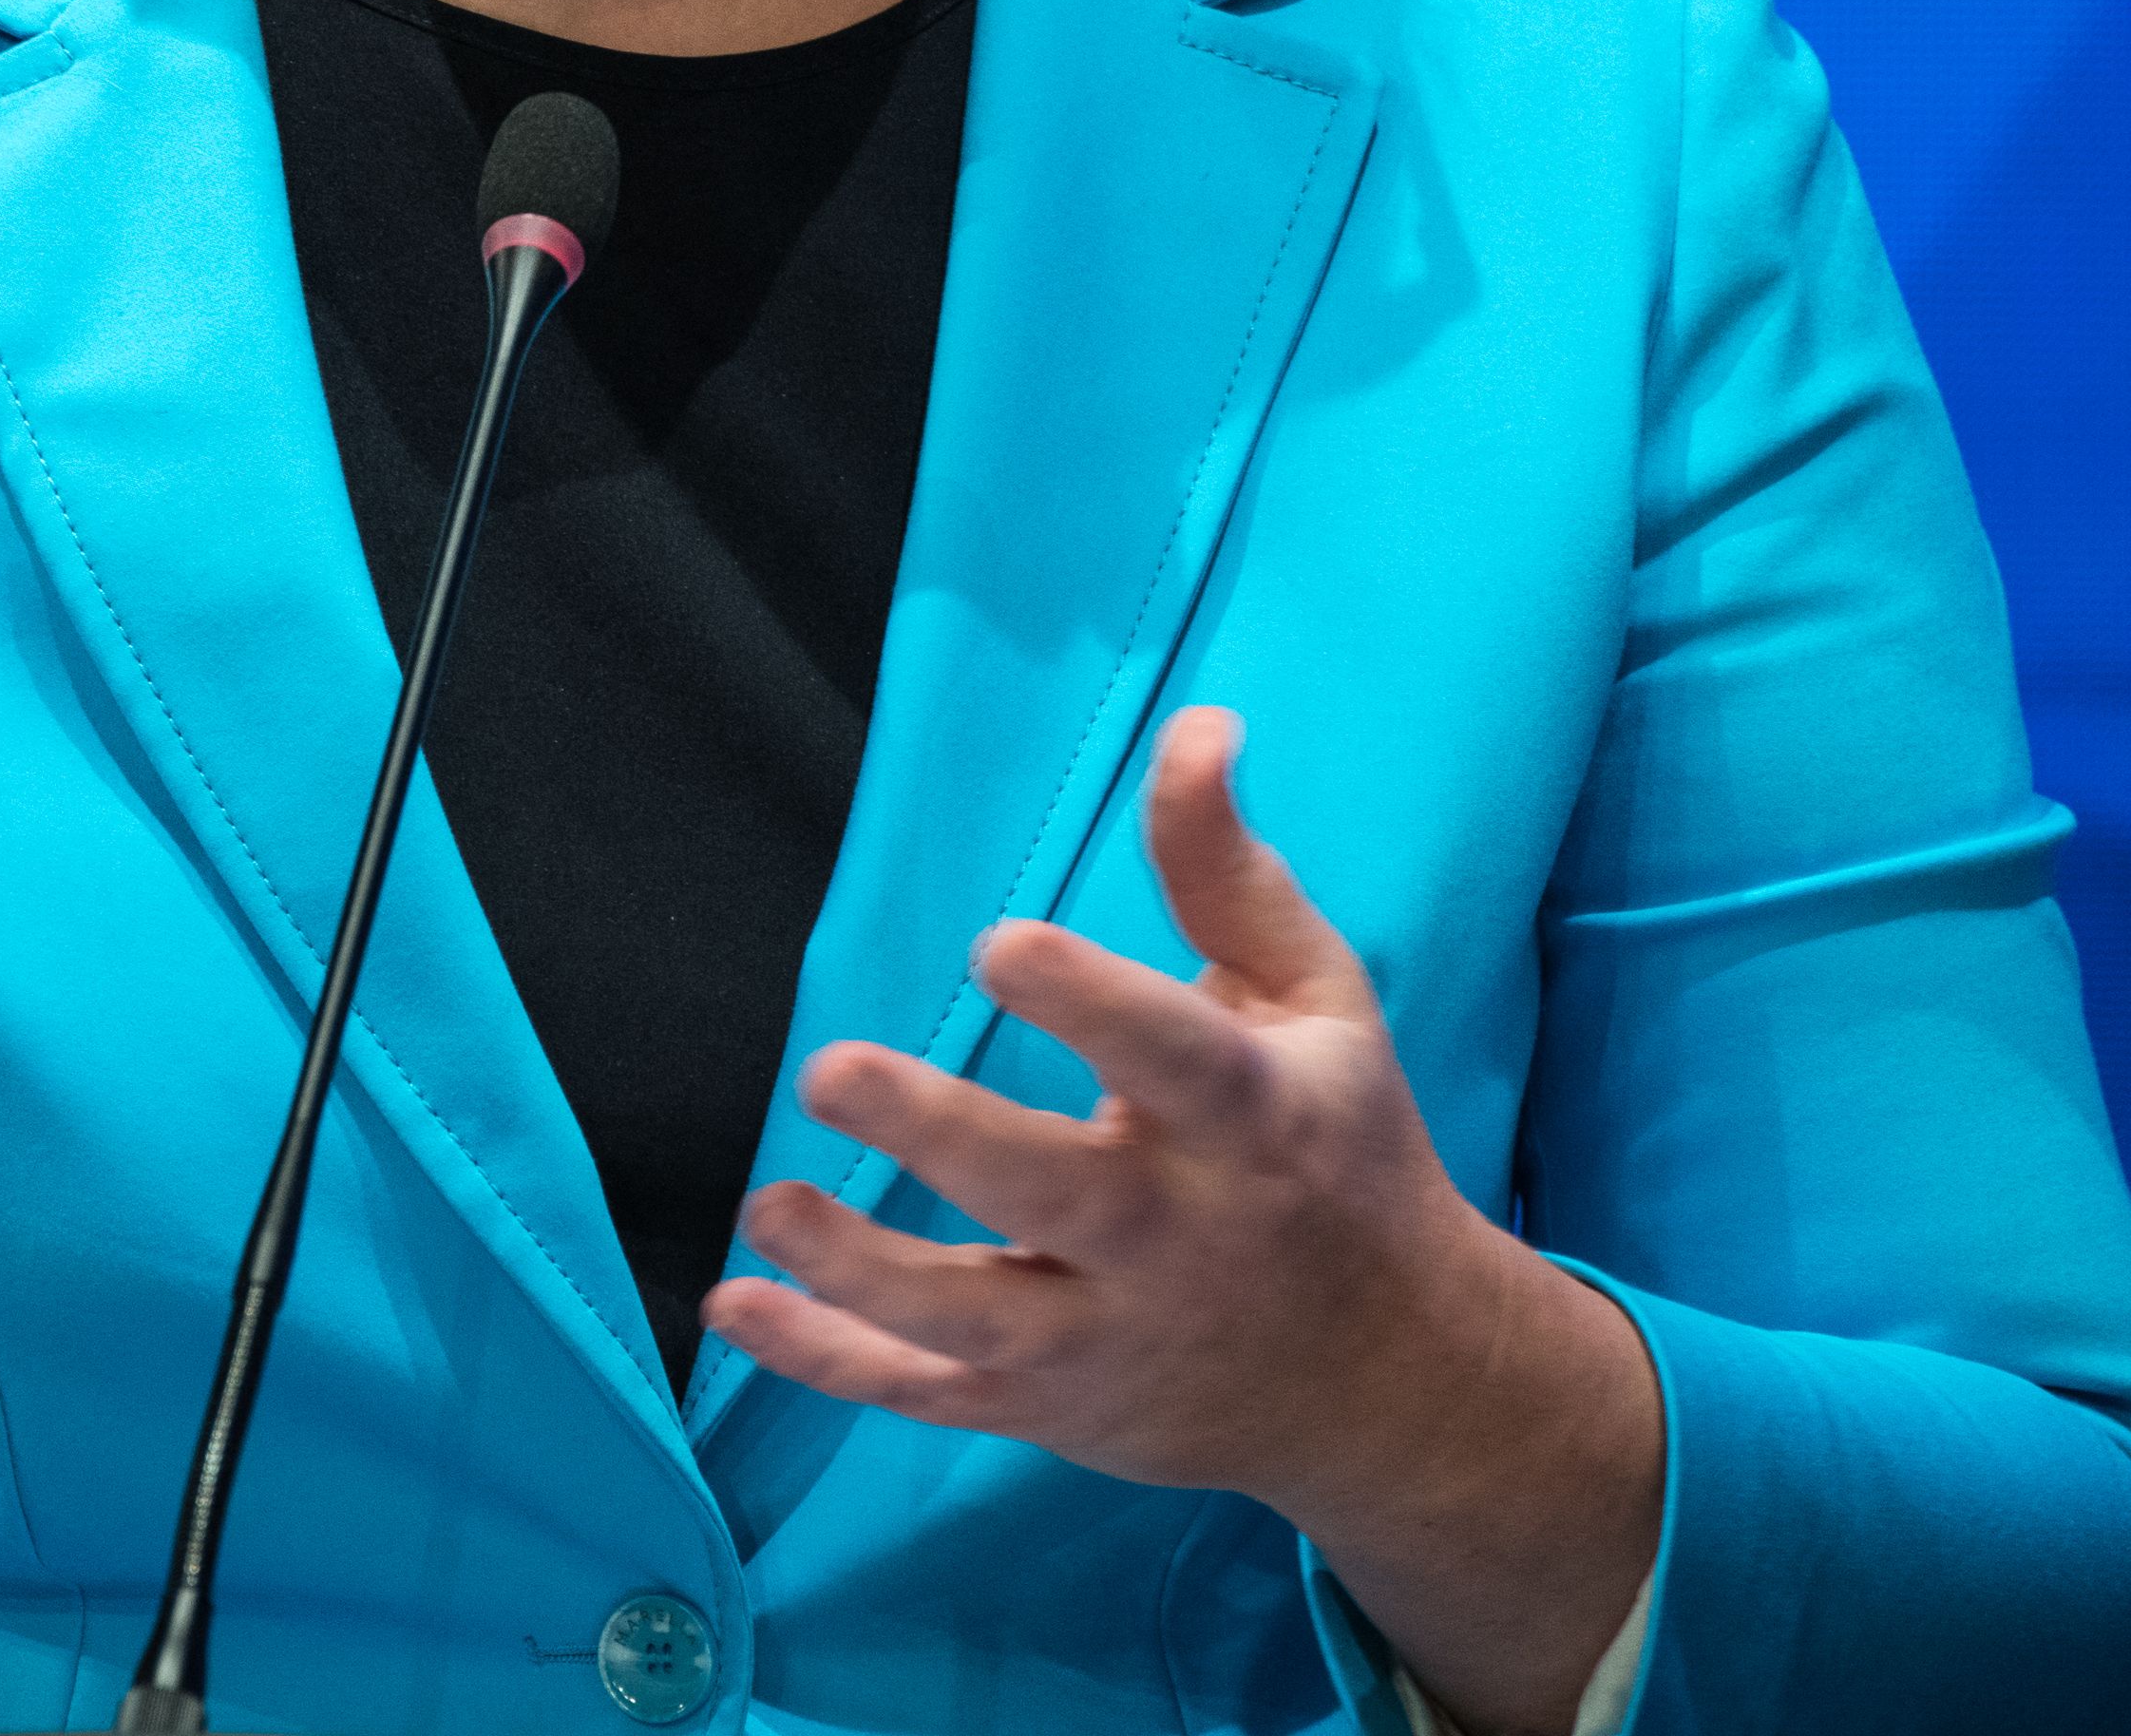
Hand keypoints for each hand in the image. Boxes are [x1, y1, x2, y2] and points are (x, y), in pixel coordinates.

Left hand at [704, 707, 1658, 1730]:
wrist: (1395, 1380)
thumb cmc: (1338, 1150)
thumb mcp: (1315, 1002)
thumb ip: (1227, 870)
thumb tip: (1196, 724)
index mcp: (1253, 1120)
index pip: (1173, 1058)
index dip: (1089, 1002)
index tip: (997, 943)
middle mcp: (1183, 1238)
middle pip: (1055, 1194)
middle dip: (941, 1138)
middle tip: (827, 1069)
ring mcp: (1114, 1335)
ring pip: (976, 1317)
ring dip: (860, 1270)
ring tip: (767, 1203)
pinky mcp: (1058, 1406)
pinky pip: (932, 1396)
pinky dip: (832, 1365)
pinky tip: (735, 1309)